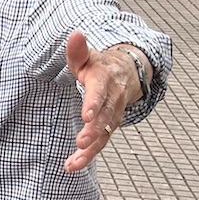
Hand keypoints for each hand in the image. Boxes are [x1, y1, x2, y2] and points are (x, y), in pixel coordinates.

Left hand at [63, 30, 137, 172]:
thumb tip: (74, 34)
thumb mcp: (89, 57)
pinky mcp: (110, 126)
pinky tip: (72, 165)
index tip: (86, 116)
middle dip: (94, 131)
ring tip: (74, 163)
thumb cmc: (99, 66)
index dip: (94, 104)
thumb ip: (78, 50)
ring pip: (104, 134)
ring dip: (90, 150)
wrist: (127, 73)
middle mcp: (112, 99)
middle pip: (105, 117)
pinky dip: (88, 155)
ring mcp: (114, 114)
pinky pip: (101, 141)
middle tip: (81, 143)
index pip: (100, 92)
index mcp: (104, 80)